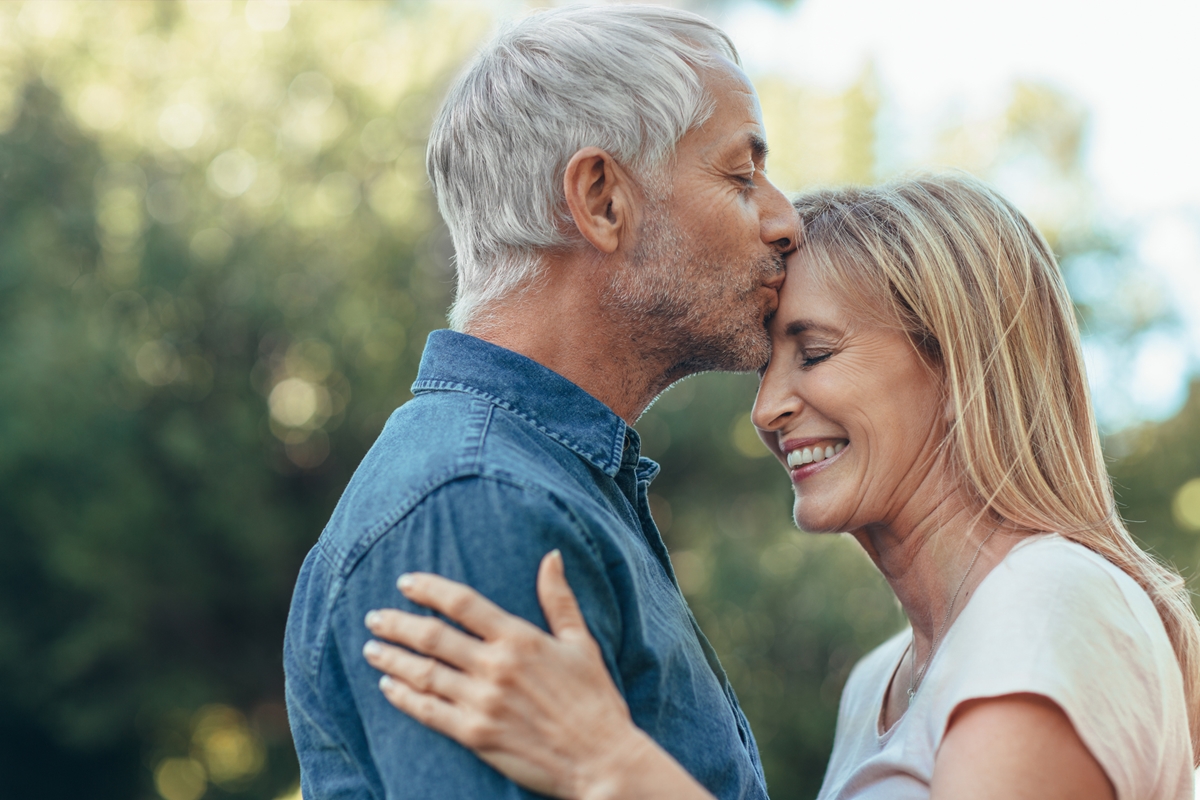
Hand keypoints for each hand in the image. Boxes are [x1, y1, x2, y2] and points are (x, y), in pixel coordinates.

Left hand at [362, 550, 654, 799]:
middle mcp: (496, 667)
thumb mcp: (581, 643)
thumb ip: (559, 599)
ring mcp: (483, 702)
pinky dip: (405, 698)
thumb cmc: (595, 700)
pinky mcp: (476, 735)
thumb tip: (552, 556)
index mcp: (520, 639)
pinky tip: (389, 688)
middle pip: (432, 636)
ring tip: (372, 649)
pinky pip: (429, 712)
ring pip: (424, 673)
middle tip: (374, 617)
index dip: (429, 589)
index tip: (405, 582)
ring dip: (392, 659)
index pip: (462, 603)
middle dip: (397, 623)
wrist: (601, 760)